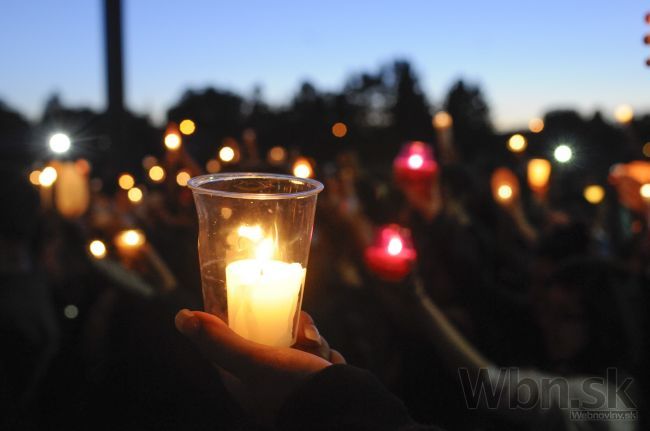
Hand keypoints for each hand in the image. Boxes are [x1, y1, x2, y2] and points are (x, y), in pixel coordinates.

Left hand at [175, 309, 343, 423]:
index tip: (253, 300)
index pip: (231, 335)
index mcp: (241, 378)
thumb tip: (181, 317)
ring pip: (295, 335)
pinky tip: (327, 361)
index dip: (238, 315)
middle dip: (289, 325)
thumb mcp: (252, 360)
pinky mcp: (312, 375)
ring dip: (310, 336)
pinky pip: (315, 347)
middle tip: (300, 331)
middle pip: (268, 330)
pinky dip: (323, 349)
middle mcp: (262, 378)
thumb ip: (218, 340)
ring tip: (316, 350)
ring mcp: (289, 377)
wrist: (342, 409)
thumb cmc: (293, 387)